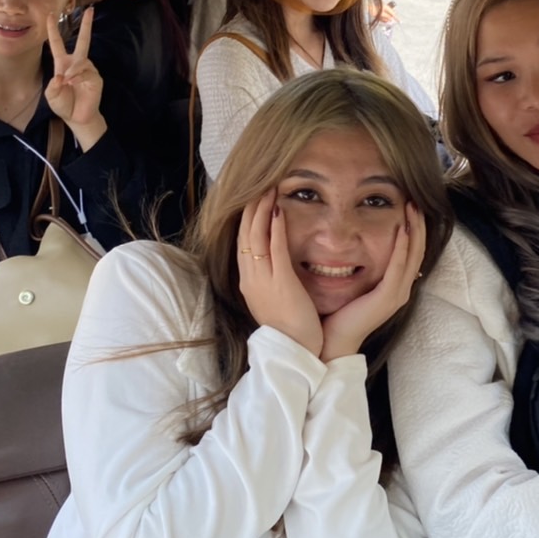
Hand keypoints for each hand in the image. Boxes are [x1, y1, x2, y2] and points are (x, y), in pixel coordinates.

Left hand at [45, 10, 105, 147]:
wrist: (78, 117)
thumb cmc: (63, 105)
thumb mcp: (51, 95)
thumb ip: (53, 85)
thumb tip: (63, 76)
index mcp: (63, 64)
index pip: (57, 43)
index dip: (53, 30)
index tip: (50, 15)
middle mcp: (76, 63)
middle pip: (82, 40)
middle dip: (86, 25)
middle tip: (89, 10)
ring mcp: (88, 70)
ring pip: (80, 61)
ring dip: (72, 71)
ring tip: (67, 83)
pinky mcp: (96, 78)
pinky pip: (87, 72)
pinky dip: (78, 77)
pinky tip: (74, 83)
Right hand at [238, 189, 323, 357]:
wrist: (295, 352)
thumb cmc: (290, 328)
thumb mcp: (274, 298)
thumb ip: (272, 278)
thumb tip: (276, 260)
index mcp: (249, 282)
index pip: (244, 242)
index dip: (248, 219)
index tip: (255, 199)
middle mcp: (251, 279)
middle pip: (246, 235)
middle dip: (252, 208)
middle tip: (261, 185)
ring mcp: (263, 281)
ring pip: (257, 238)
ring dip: (262, 211)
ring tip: (269, 189)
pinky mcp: (281, 284)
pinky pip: (275, 250)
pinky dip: (275, 228)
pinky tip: (279, 211)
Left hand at [320, 203, 425, 361]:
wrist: (331, 341)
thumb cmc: (337, 313)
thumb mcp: (353, 283)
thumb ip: (360, 266)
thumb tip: (353, 243)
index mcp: (395, 286)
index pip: (411, 252)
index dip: (414, 229)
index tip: (409, 206)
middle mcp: (401, 289)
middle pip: (418, 251)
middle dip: (418, 224)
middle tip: (415, 200)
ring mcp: (397, 294)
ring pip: (413, 256)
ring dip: (414, 230)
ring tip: (413, 208)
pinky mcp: (388, 297)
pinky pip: (398, 267)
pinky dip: (402, 247)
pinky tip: (402, 229)